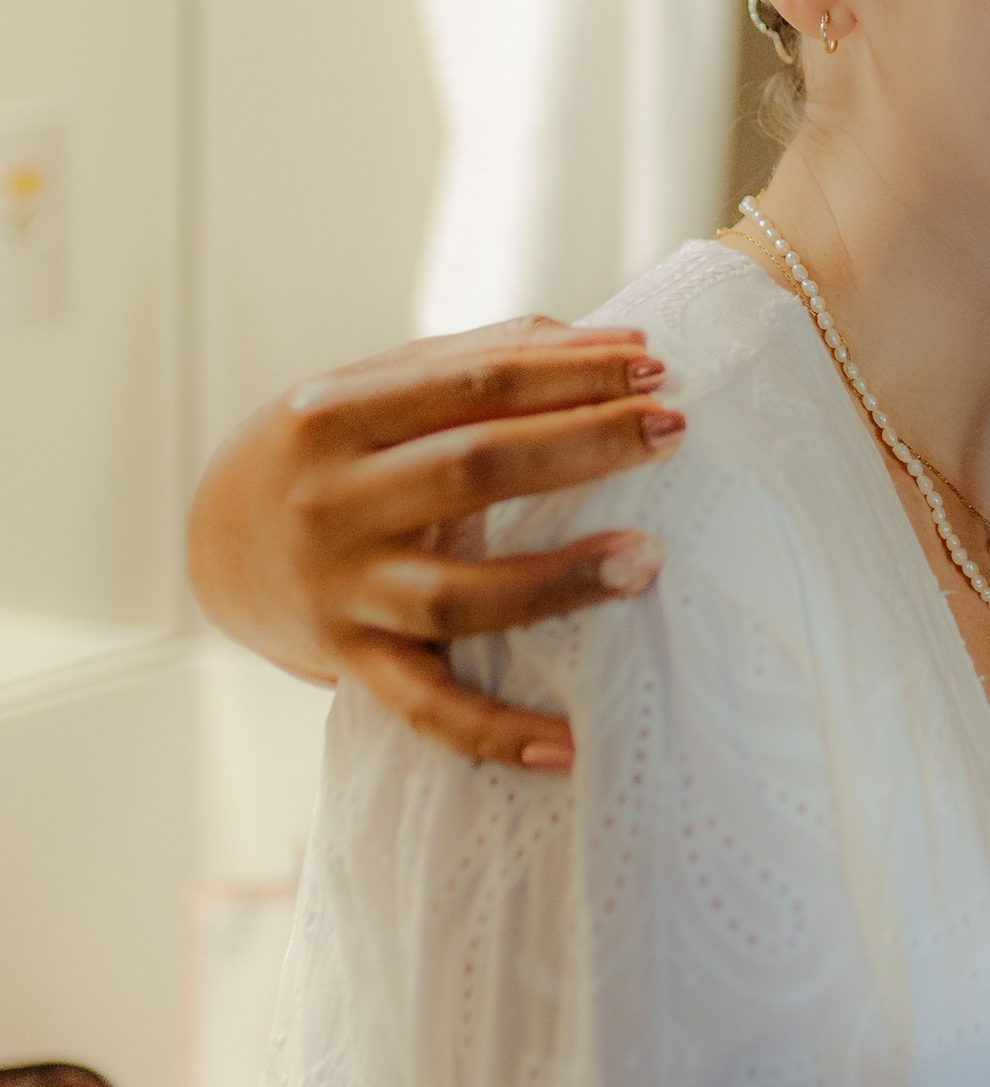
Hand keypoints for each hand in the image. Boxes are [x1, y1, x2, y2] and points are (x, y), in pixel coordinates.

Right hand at [185, 322, 686, 769]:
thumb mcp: (376, 388)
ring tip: (648, 558)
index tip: (655, 364)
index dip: (569, 373)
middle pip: (475, 468)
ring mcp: (341, 591)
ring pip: (460, 593)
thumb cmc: (332, 451)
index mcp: (337, 413)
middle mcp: (332, 502)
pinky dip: (498, 733)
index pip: (474, 382)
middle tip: (674, 431)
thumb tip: (612, 343)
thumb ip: (482, 359)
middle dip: (584, 446)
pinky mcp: (351, 666)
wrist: (218, 546)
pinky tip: (573, 743)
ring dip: (560, 580)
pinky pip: (431, 709)